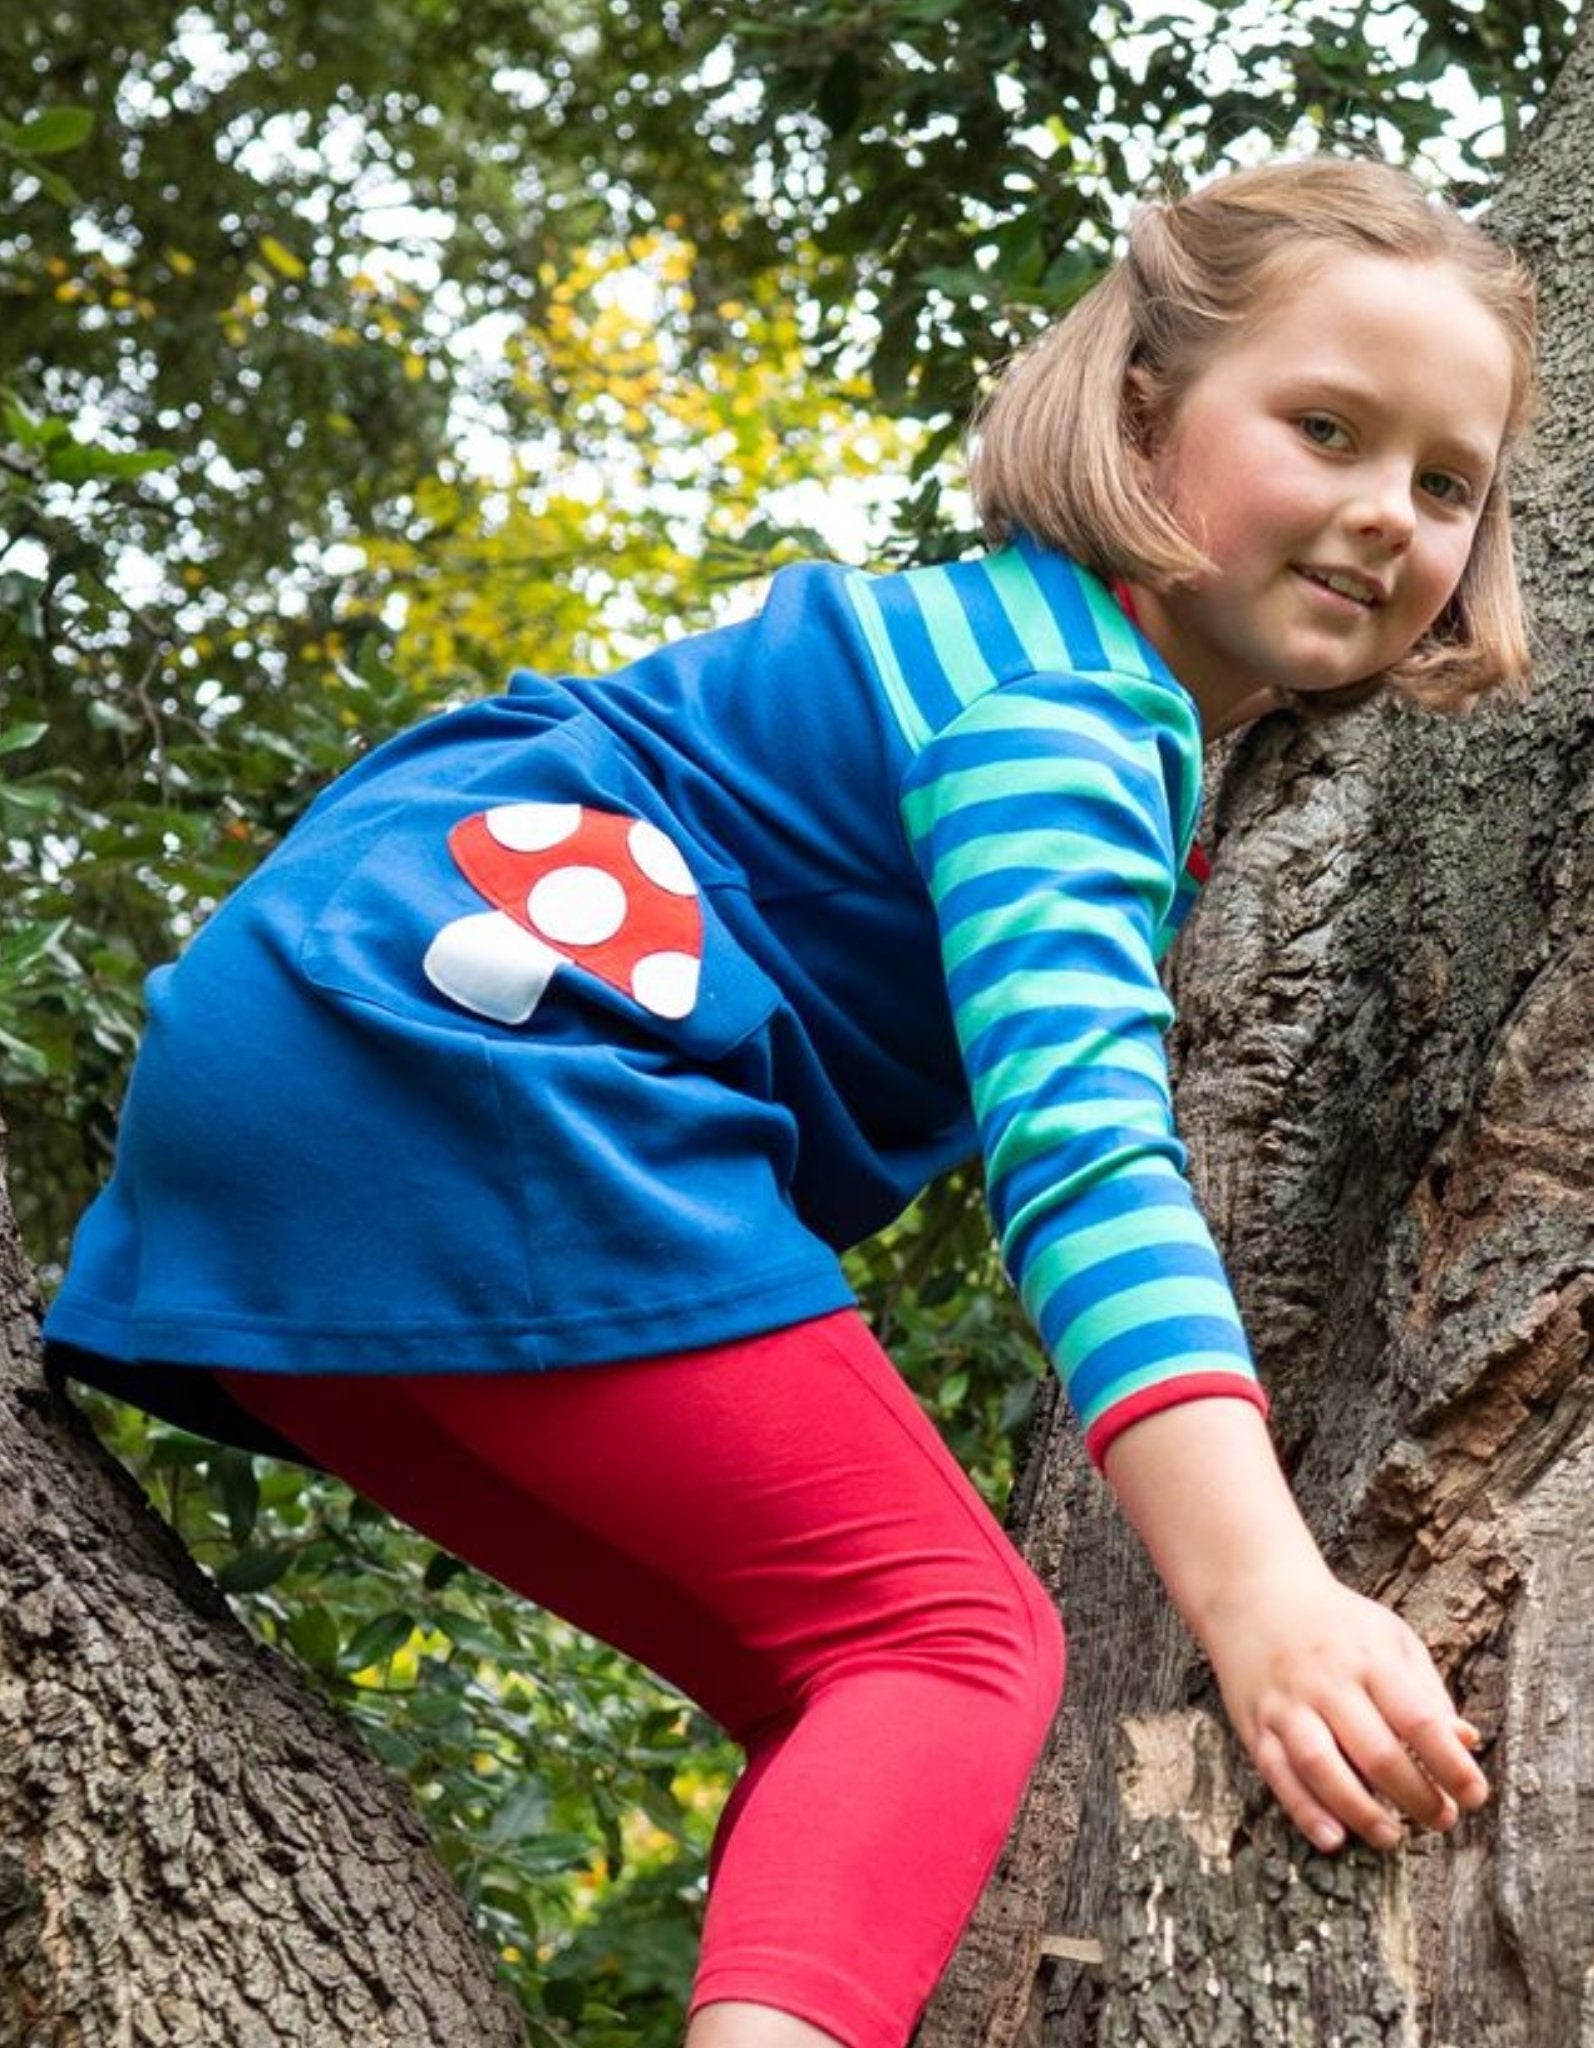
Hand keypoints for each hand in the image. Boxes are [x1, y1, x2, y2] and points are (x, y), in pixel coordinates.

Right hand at [1200, 1563, 1489, 1853]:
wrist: (1253, 1592)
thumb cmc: (1336, 1624)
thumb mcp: (1391, 1638)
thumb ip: (1428, 1691)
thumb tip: (1467, 1742)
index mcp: (1369, 1659)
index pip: (1418, 1719)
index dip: (1451, 1765)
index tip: (1475, 1795)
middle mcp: (1326, 1682)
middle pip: (1376, 1753)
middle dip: (1416, 1797)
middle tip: (1441, 1820)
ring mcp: (1286, 1705)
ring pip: (1322, 1768)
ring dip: (1361, 1812)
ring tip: (1392, 1836)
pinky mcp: (1255, 1724)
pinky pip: (1278, 1774)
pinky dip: (1304, 1810)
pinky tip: (1333, 1837)